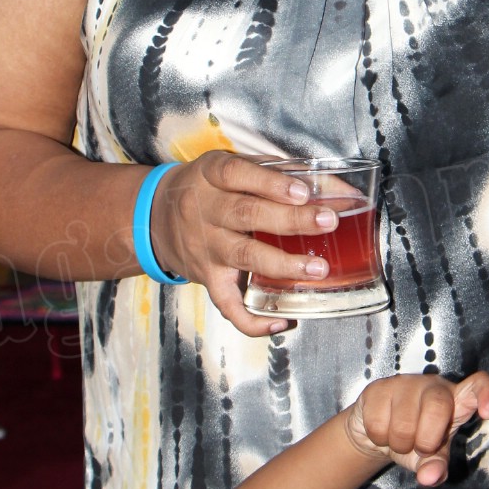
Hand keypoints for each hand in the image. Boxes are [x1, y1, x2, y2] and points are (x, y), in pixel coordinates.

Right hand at [147, 152, 343, 336]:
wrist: (154, 217)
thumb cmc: (208, 188)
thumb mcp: (230, 167)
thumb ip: (276, 171)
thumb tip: (334, 185)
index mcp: (210, 176)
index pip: (237, 173)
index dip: (270, 182)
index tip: (303, 191)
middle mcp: (204, 210)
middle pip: (246, 214)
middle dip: (291, 220)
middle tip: (327, 222)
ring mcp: (205, 247)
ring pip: (243, 256)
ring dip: (283, 263)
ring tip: (317, 268)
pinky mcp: (206, 278)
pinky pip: (227, 304)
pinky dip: (253, 319)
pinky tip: (281, 321)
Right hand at [344, 372, 488, 486]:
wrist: (377, 435)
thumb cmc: (414, 442)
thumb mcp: (431, 458)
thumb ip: (436, 467)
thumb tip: (429, 478)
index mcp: (456, 399)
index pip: (479, 384)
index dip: (487, 394)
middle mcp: (433, 386)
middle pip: (439, 406)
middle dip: (427, 439)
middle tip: (420, 449)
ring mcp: (404, 383)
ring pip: (404, 419)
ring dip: (399, 443)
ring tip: (400, 441)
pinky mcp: (378, 388)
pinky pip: (377, 420)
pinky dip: (379, 438)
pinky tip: (382, 432)